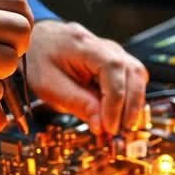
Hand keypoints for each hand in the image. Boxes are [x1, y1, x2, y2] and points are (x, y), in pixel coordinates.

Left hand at [26, 20, 148, 134]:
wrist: (36, 42)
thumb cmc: (39, 61)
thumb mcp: (49, 87)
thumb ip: (78, 104)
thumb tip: (102, 126)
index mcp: (84, 45)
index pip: (113, 69)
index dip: (115, 102)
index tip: (110, 126)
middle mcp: (104, 45)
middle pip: (133, 72)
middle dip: (130, 106)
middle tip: (119, 131)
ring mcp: (113, 51)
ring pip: (138, 75)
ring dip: (134, 103)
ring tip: (122, 125)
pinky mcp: (116, 61)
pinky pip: (132, 78)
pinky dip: (130, 98)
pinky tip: (120, 114)